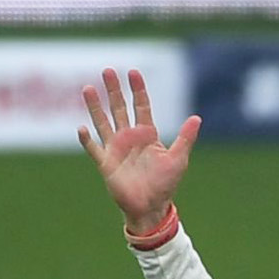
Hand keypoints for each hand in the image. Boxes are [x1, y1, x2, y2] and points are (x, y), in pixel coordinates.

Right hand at [77, 68, 196, 237]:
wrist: (151, 207)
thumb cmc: (165, 184)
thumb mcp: (178, 159)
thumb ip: (185, 138)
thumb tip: (197, 118)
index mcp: (146, 135)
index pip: (141, 107)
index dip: (138, 90)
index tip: (133, 72)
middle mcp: (129, 137)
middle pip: (119, 108)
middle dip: (114, 90)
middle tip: (108, 70)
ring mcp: (115, 149)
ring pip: (103, 122)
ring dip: (96, 107)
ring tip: (89, 89)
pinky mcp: (105, 163)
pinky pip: (93, 149)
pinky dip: (87, 140)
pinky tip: (81, 128)